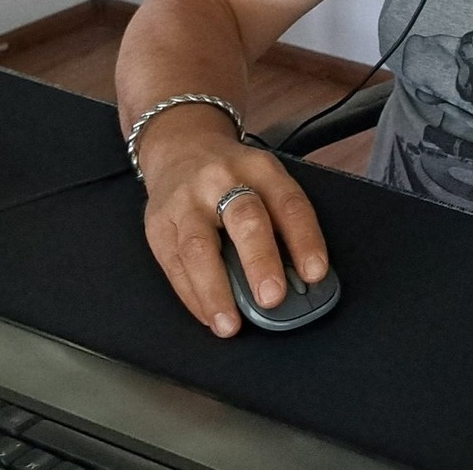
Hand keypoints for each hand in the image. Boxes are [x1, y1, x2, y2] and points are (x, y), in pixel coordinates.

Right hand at [135, 109, 328, 336]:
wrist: (182, 147)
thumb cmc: (233, 176)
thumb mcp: (265, 182)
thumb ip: (283, 224)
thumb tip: (301, 281)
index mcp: (260, 168)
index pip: (288, 203)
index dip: (305, 239)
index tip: (315, 273)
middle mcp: (221, 179)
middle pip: (244, 218)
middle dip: (260, 260)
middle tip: (272, 298)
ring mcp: (185, 201)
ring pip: (198, 247)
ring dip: (215, 291)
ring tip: (229, 324)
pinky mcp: (157, 224)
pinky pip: (173, 264)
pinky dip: (192, 295)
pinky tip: (208, 314)